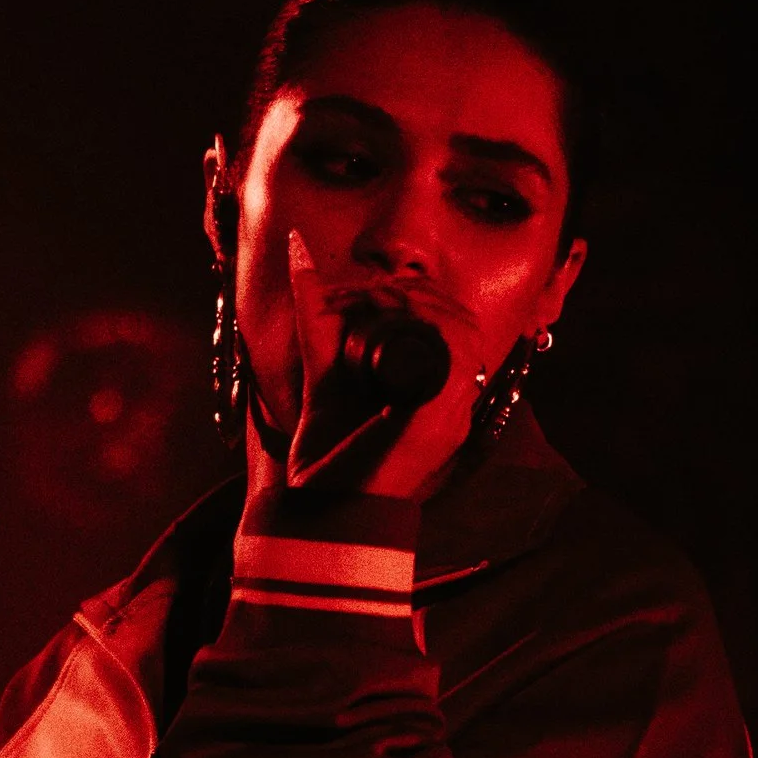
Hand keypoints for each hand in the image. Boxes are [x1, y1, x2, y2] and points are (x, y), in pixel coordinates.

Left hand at [282, 229, 482, 502]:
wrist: (320, 511)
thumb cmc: (325, 450)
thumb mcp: (322, 365)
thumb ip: (317, 313)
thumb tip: (298, 246)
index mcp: (434, 392)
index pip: (448, 320)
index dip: (409, 292)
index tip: (362, 291)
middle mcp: (453, 402)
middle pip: (457, 317)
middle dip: (410, 291)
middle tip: (363, 294)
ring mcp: (454, 412)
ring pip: (458, 327)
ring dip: (413, 302)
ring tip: (368, 303)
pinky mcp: (444, 420)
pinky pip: (453, 353)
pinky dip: (421, 323)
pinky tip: (384, 319)